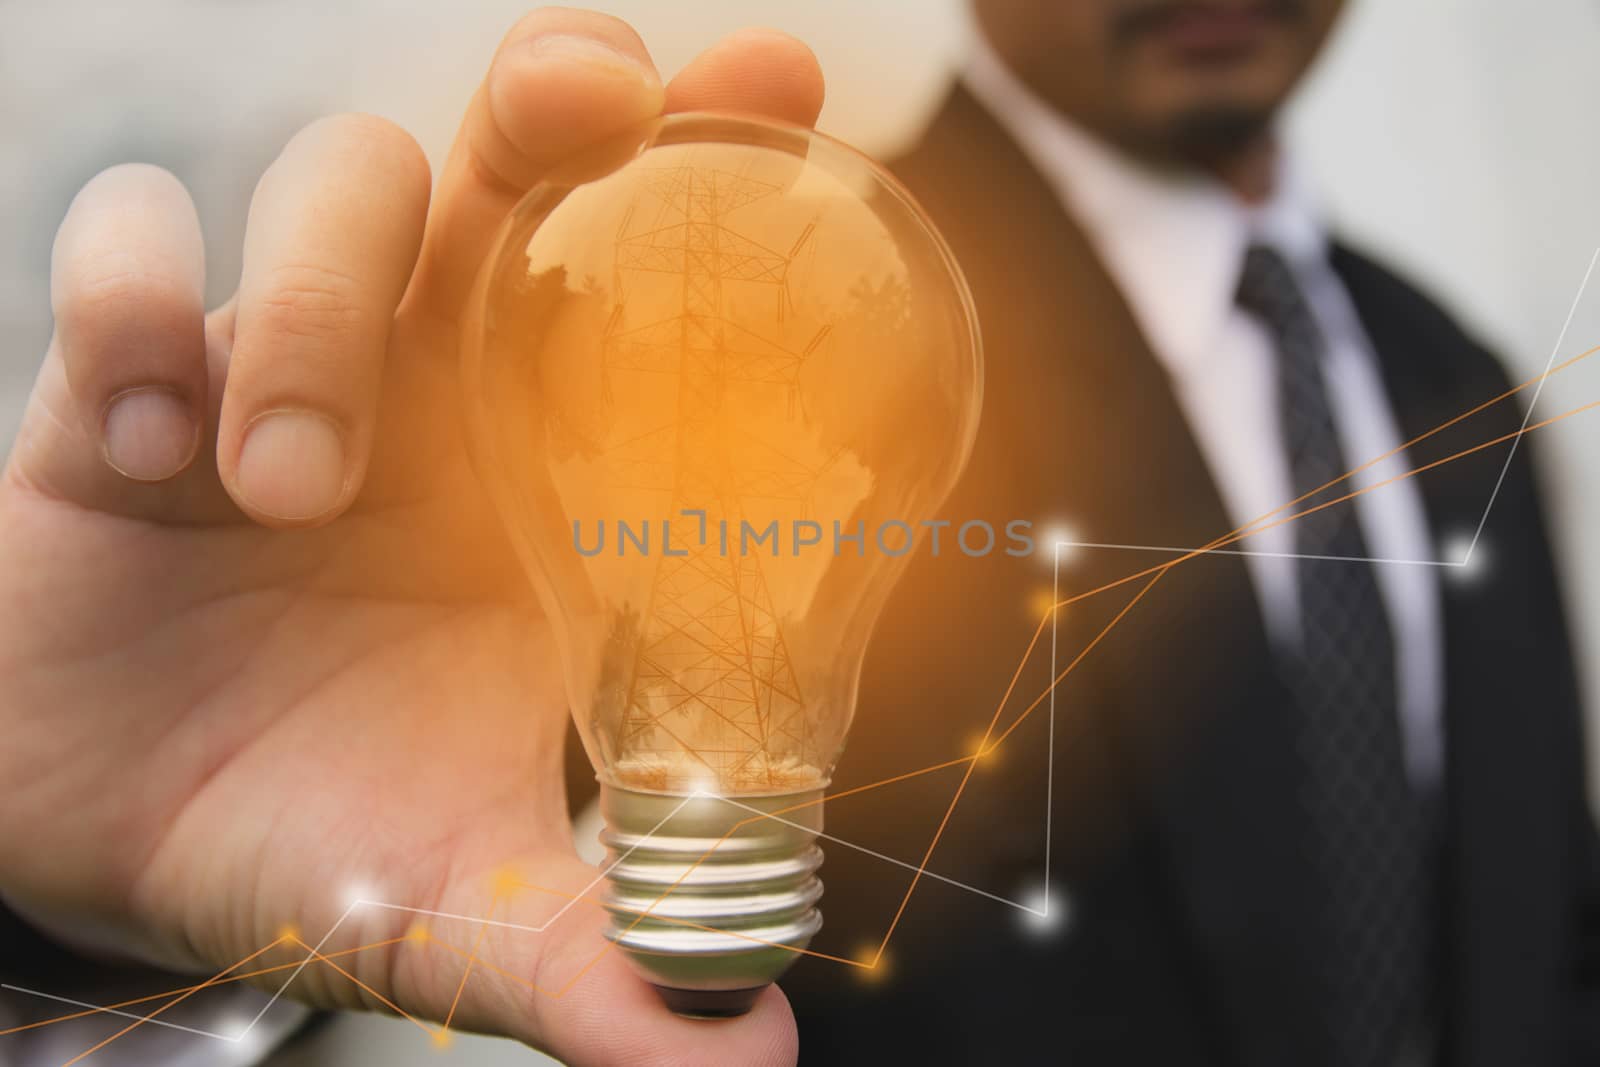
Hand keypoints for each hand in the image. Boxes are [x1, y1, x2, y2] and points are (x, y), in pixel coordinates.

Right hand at [0, 9, 822, 1064]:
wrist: (102, 836)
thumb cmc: (312, 836)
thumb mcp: (459, 904)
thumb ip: (594, 964)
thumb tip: (755, 1063)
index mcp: (546, 475)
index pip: (647, 278)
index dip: (717, 165)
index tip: (791, 88)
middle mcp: (433, 386)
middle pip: (513, 156)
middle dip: (559, 98)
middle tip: (590, 107)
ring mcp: (279, 362)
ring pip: (331, 184)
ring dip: (317, 302)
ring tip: (281, 479)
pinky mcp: (113, 384)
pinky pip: (121, 258)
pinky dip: (132, 312)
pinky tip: (141, 440)